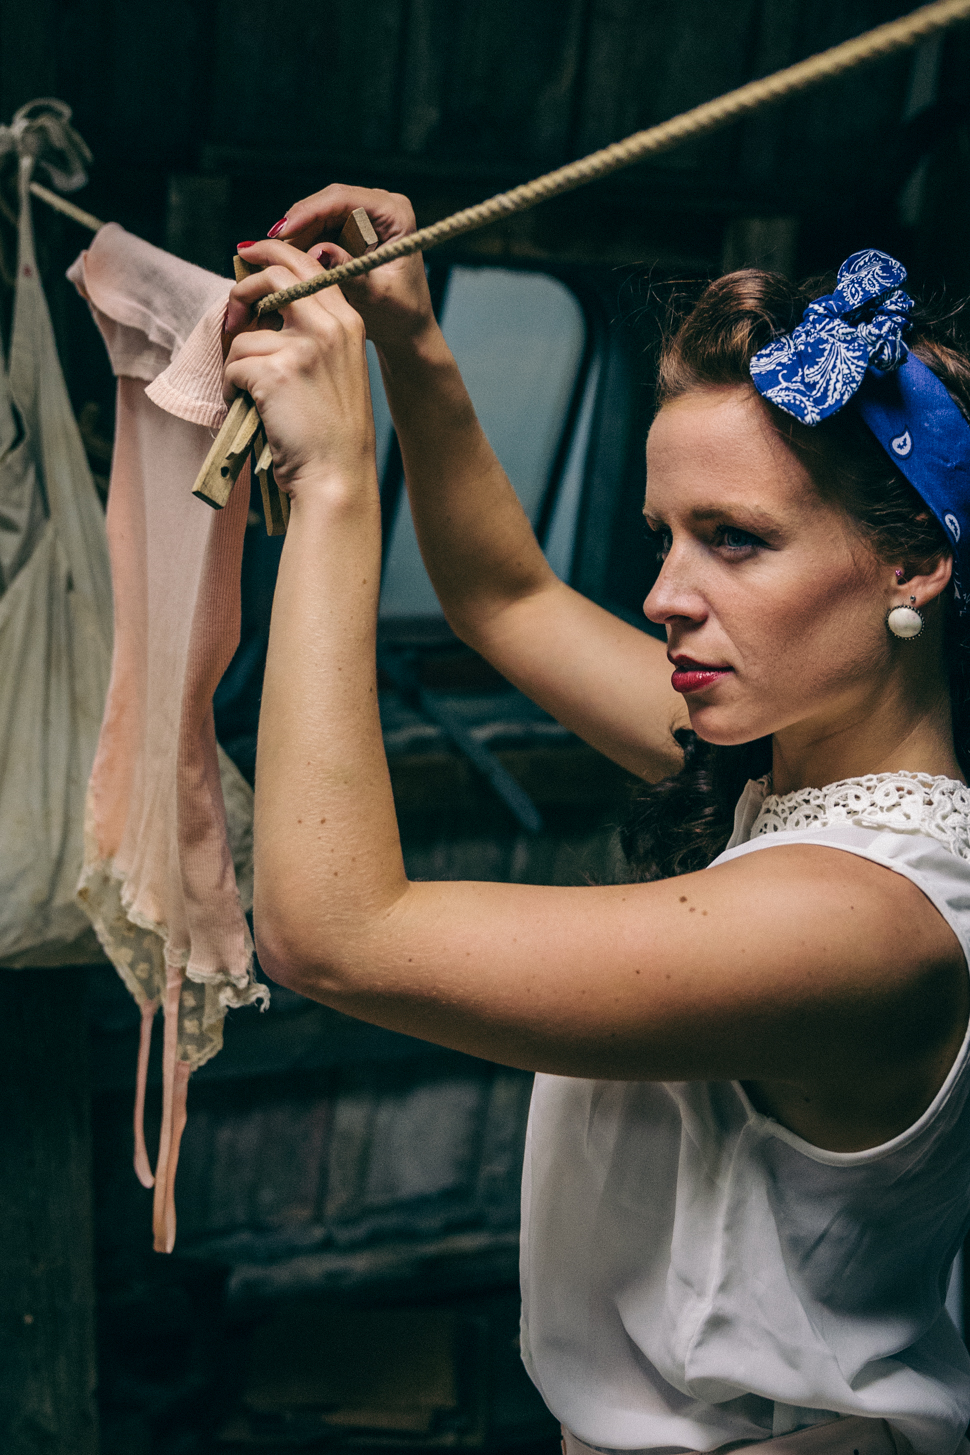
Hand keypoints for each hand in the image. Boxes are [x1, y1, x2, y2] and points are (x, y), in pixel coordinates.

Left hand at [223, 241, 376, 497]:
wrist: (336, 475)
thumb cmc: (331, 431)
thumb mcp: (339, 368)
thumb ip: (313, 331)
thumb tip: (260, 307)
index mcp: (347, 322)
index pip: (305, 265)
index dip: (271, 253)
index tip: (247, 255)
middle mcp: (329, 327)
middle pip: (273, 278)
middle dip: (242, 291)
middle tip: (231, 317)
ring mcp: (303, 347)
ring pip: (245, 336)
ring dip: (238, 366)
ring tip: (254, 396)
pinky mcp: (275, 372)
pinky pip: (235, 366)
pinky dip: (233, 389)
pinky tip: (254, 409)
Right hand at [263, 184, 435, 351]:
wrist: (406, 328)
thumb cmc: (400, 313)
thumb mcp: (375, 294)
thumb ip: (347, 272)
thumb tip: (317, 252)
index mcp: (394, 213)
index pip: (344, 199)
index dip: (309, 212)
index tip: (282, 232)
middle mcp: (379, 207)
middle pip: (326, 204)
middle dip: (297, 225)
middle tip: (266, 247)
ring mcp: (363, 216)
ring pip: (317, 216)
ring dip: (294, 236)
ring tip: (268, 257)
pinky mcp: (350, 230)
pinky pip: (317, 230)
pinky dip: (300, 245)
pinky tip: (281, 261)